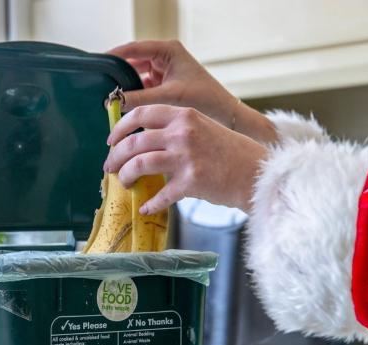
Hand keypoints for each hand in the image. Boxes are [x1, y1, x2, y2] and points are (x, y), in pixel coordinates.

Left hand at [103, 105, 267, 212]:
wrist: (257, 173)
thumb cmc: (230, 152)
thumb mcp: (203, 127)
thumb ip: (175, 129)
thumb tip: (142, 140)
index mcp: (184, 116)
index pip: (140, 114)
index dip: (120, 128)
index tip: (111, 141)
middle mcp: (182, 133)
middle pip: (133, 142)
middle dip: (116, 157)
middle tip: (110, 167)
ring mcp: (186, 157)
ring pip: (139, 165)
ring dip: (126, 177)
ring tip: (125, 183)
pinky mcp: (191, 182)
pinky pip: (160, 195)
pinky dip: (150, 203)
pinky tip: (145, 207)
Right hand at [108, 40, 276, 143]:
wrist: (226, 116)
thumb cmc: (205, 100)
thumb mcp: (169, 97)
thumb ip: (140, 98)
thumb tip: (113, 102)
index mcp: (168, 50)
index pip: (134, 49)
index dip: (114, 56)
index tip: (97, 65)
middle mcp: (164, 58)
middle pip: (132, 62)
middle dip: (117, 75)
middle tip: (99, 85)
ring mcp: (163, 72)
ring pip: (135, 77)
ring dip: (124, 87)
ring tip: (108, 97)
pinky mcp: (163, 86)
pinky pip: (141, 89)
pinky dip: (132, 97)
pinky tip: (122, 105)